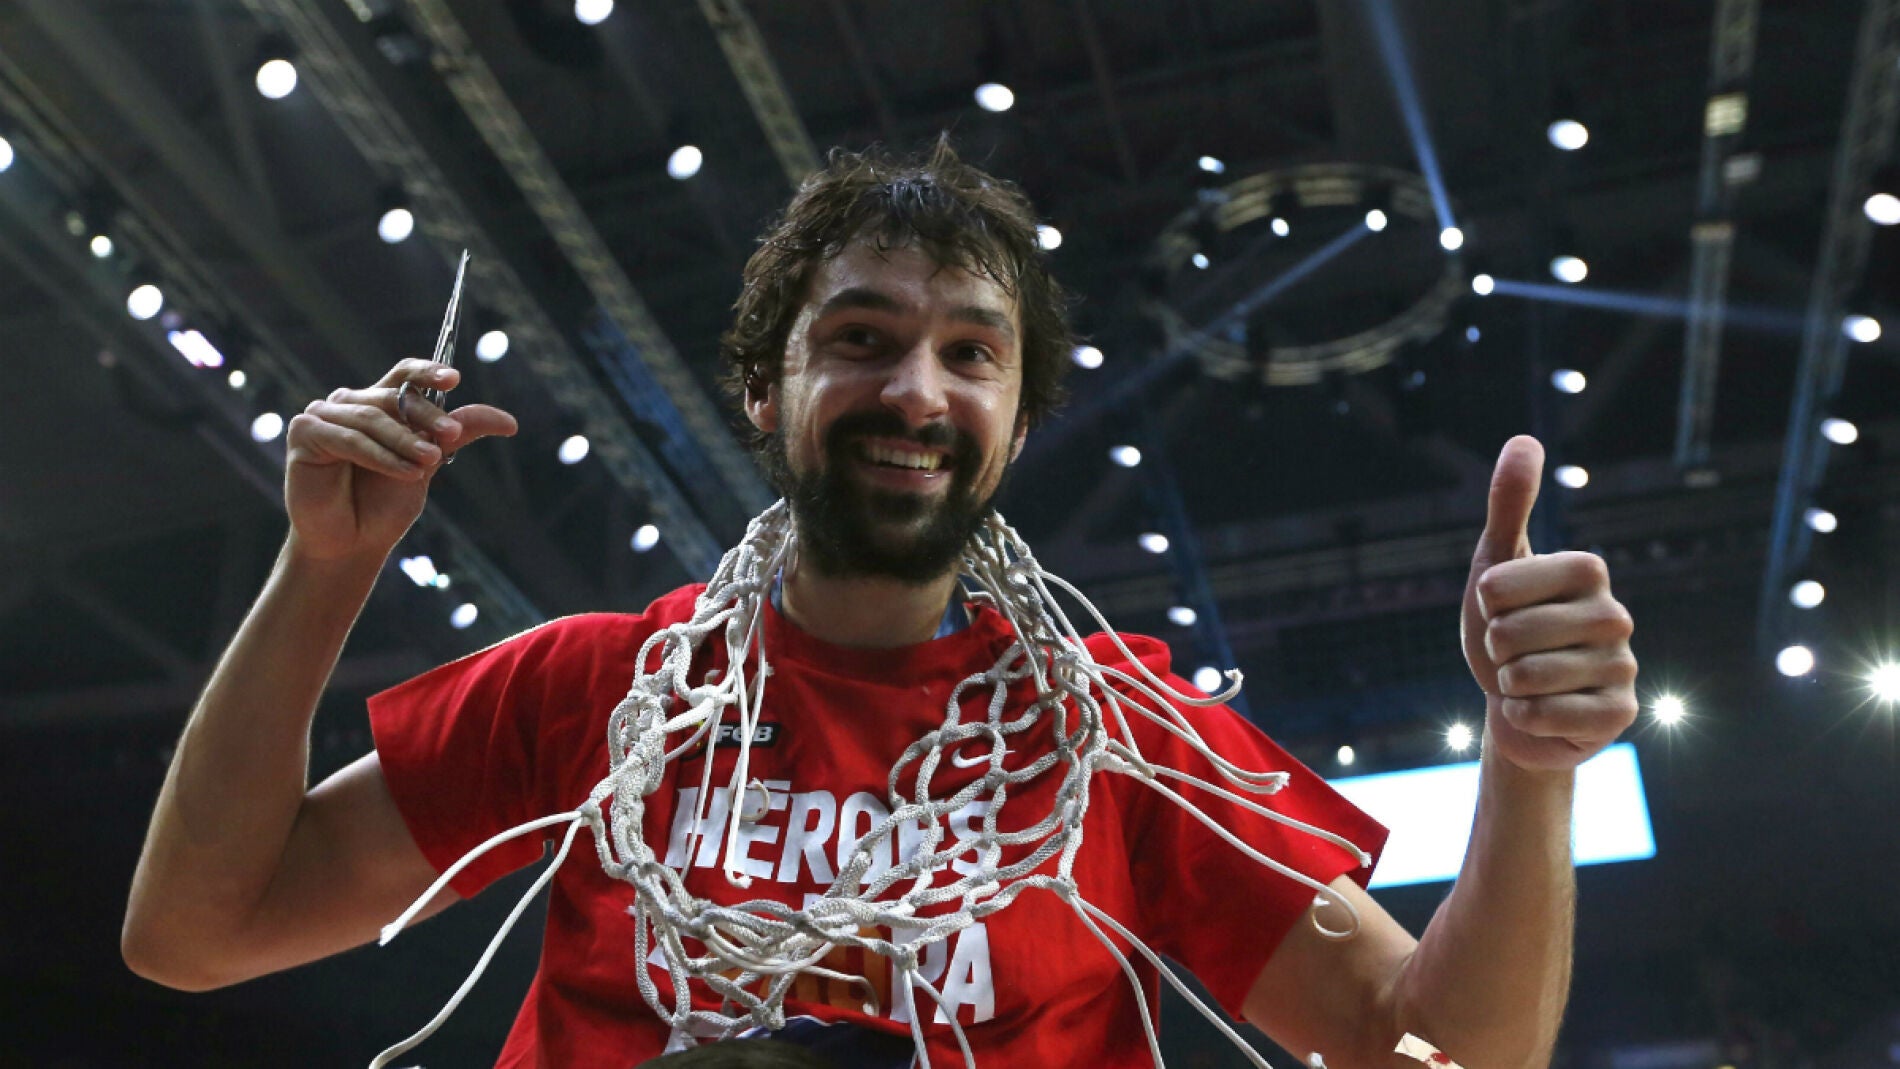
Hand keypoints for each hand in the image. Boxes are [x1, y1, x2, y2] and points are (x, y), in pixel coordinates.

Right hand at [284, 358, 517, 561]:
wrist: (353, 543)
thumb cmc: (385, 503)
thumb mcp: (428, 463)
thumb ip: (458, 434)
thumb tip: (509, 421)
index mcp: (378, 403)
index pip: (404, 375)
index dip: (427, 370)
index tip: (455, 379)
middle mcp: (349, 403)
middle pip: (392, 397)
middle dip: (425, 416)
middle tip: (452, 434)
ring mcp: (323, 414)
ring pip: (373, 419)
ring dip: (405, 442)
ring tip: (430, 463)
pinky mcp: (304, 433)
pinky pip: (349, 439)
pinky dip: (380, 456)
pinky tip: (406, 472)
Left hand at [1460, 436, 1637, 771]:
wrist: (1517, 704)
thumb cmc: (1507, 627)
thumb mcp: (1495, 564)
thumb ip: (1509, 505)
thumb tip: (1525, 438)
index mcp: (1588, 570)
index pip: (1497, 587)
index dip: (1484, 606)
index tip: (1501, 610)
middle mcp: (1616, 615)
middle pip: (1509, 634)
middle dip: (1494, 649)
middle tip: (1513, 652)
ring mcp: (1623, 668)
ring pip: (1526, 677)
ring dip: (1507, 684)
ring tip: (1526, 680)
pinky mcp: (1619, 715)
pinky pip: (1542, 715)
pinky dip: (1522, 716)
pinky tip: (1540, 711)